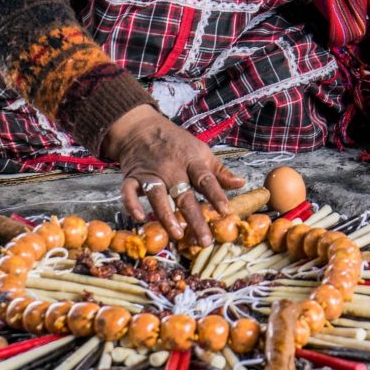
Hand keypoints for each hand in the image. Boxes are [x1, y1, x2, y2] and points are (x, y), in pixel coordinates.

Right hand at [101, 105, 245, 247]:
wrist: (142, 128)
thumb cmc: (176, 143)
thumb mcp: (201, 151)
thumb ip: (219, 171)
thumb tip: (241, 184)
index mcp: (191, 161)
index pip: (206, 179)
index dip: (216, 195)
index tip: (226, 212)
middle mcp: (171, 168)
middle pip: (184, 194)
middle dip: (195, 218)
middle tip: (205, 240)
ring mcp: (150, 173)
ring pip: (158, 196)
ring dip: (166, 215)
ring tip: (177, 234)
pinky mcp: (132, 177)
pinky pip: (129, 192)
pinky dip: (131, 205)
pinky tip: (139, 219)